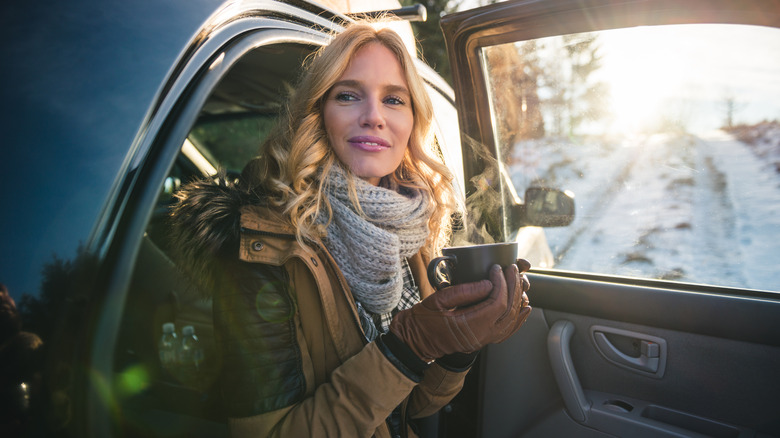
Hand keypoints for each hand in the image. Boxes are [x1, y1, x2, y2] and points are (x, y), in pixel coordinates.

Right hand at [390, 262, 531, 361]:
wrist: (415, 342)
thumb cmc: (422, 321)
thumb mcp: (437, 301)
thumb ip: (463, 292)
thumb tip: (487, 283)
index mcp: (470, 326)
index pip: (497, 303)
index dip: (501, 283)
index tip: (496, 268)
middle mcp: (481, 336)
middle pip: (509, 310)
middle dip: (512, 286)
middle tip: (511, 269)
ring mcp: (484, 340)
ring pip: (512, 320)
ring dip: (518, 299)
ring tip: (518, 281)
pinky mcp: (483, 339)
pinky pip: (508, 330)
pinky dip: (519, 318)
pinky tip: (525, 307)